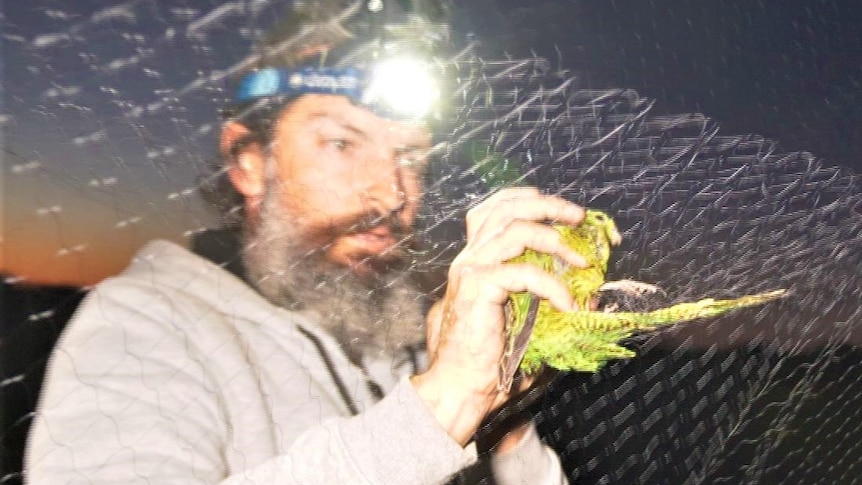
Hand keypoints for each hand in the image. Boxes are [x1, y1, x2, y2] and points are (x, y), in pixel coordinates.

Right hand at [411, 187, 586, 445]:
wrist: (461, 387)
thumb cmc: (492, 360)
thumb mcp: (525, 320)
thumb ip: (547, 297)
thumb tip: (588, 290)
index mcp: (475, 258)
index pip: (495, 209)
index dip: (530, 200)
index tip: (563, 212)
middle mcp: (469, 257)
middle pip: (506, 208)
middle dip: (548, 206)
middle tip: (579, 218)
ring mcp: (470, 270)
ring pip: (515, 230)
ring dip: (555, 241)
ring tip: (581, 263)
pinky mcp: (477, 288)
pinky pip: (523, 273)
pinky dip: (552, 286)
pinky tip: (568, 305)